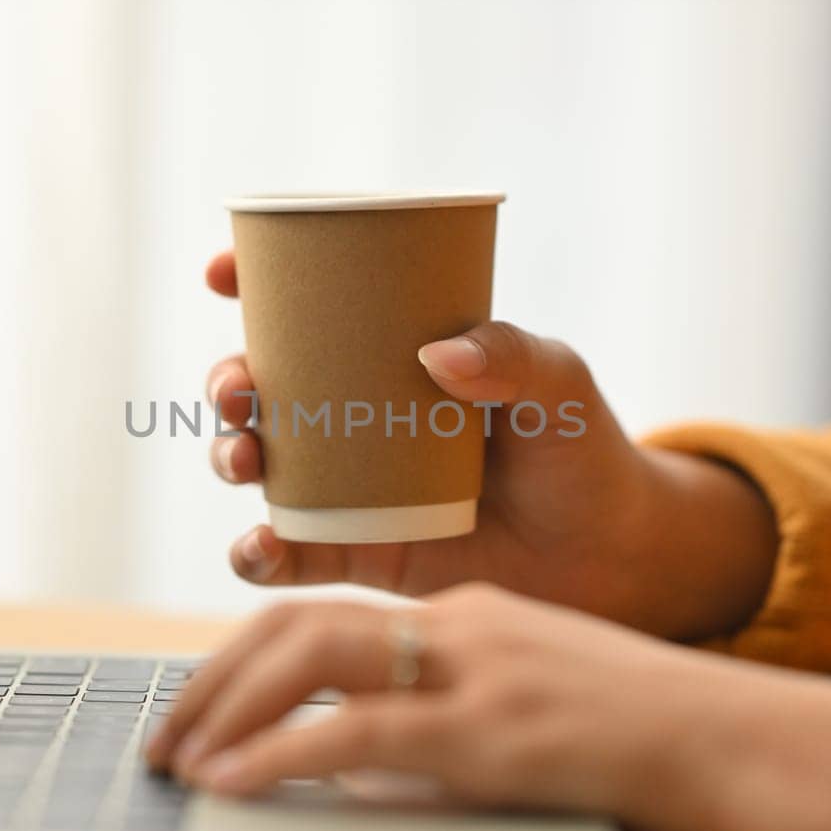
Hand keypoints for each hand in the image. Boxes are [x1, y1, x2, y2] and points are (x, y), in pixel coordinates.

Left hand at [147, 584, 830, 830]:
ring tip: (179, 759)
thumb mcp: (535, 704)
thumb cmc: (643, 736)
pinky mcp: (491, 728)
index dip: (247, 653)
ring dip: (226, 708)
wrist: (737, 742)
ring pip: (312, 659)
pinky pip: (353, 732)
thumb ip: (452, 718)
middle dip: (214, 675)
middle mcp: (461, 624)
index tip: (203, 702)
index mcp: (468, 613)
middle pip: (301, 621)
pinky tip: (234, 785)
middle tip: (164, 735)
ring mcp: (475, 670)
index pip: (330, 612)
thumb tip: (363, 763)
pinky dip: (278, 755)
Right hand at [204, 249, 778, 639]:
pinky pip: (286, 557)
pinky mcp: (356, 557)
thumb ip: (514, 357)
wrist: (608, 558)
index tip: (222, 272)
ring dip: (229, 455)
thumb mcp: (560, 386)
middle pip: (262, 388)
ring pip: (259, 465)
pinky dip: (256, 554)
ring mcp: (349, 489)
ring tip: (246, 460)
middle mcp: (357, 419)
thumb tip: (440, 354)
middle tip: (239, 389)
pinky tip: (261, 546)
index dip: (252, 283)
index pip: (309, 309)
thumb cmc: (584, 453)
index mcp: (393, 358)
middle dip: (227, 380)